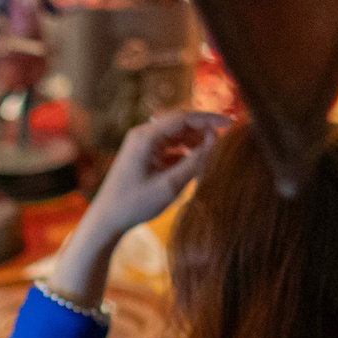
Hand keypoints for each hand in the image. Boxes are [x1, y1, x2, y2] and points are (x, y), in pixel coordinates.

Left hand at [81, 110, 232, 237]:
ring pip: (176, 134)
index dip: (208, 119)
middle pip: (180, 122)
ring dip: (195, 140)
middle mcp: (142, 135)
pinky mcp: (144, 156)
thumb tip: (215, 141)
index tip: (231, 124)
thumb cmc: (134, 204)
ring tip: (213, 153)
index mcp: (145, 137)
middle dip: (203, 128)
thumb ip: (194, 162)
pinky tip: (197, 163)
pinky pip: (170, 146)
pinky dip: (185, 152)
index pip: (183, 117)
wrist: (106, 220)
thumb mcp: (169, 186)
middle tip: (227, 137)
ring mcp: (142, 145)